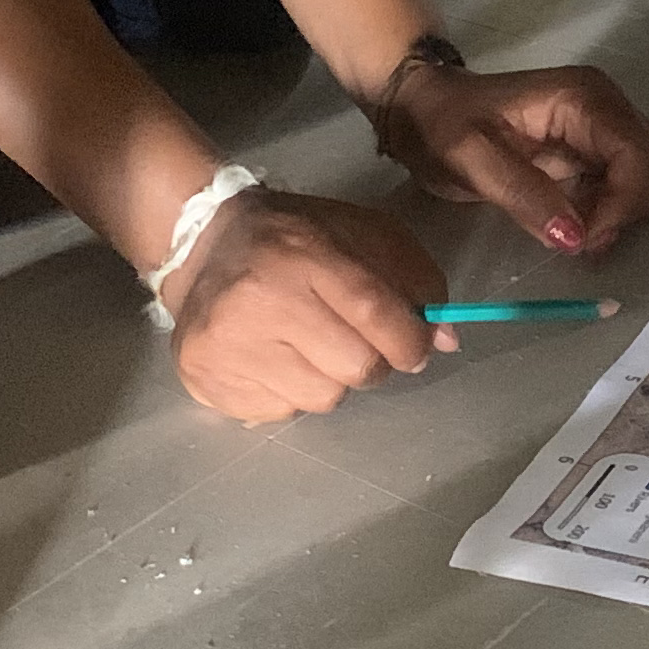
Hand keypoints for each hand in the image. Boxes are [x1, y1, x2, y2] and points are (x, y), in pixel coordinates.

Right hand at [164, 188, 444, 422]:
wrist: (203, 244)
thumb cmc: (295, 240)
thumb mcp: (362, 234)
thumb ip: (413, 280)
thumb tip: (445, 342)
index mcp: (303, 253)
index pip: (374, 313)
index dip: (409, 341)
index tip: (414, 347)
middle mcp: (260, 299)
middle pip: (355, 368)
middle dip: (371, 362)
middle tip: (353, 342)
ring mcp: (227, 343)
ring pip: (320, 399)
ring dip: (328, 380)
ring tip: (306, 346)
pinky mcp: (203, 376)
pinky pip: (280, 413)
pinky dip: (289, 393)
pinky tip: (272, 358)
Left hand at [381, 58, 648, 256]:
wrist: (426, 110)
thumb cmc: (441, 128)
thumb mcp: (468, 160)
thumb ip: (523, 196)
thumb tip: (576, 237)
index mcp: (583, 99)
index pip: (638, 156)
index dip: (621, 206)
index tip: (581, 240)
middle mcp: (608, 104)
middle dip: (630, 209)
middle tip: (581, 235)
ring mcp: (609, 123)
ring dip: (628, 211)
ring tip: (578, 228)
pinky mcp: (602, 145)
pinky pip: (638, 181)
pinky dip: (620, 209)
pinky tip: (579, 218)